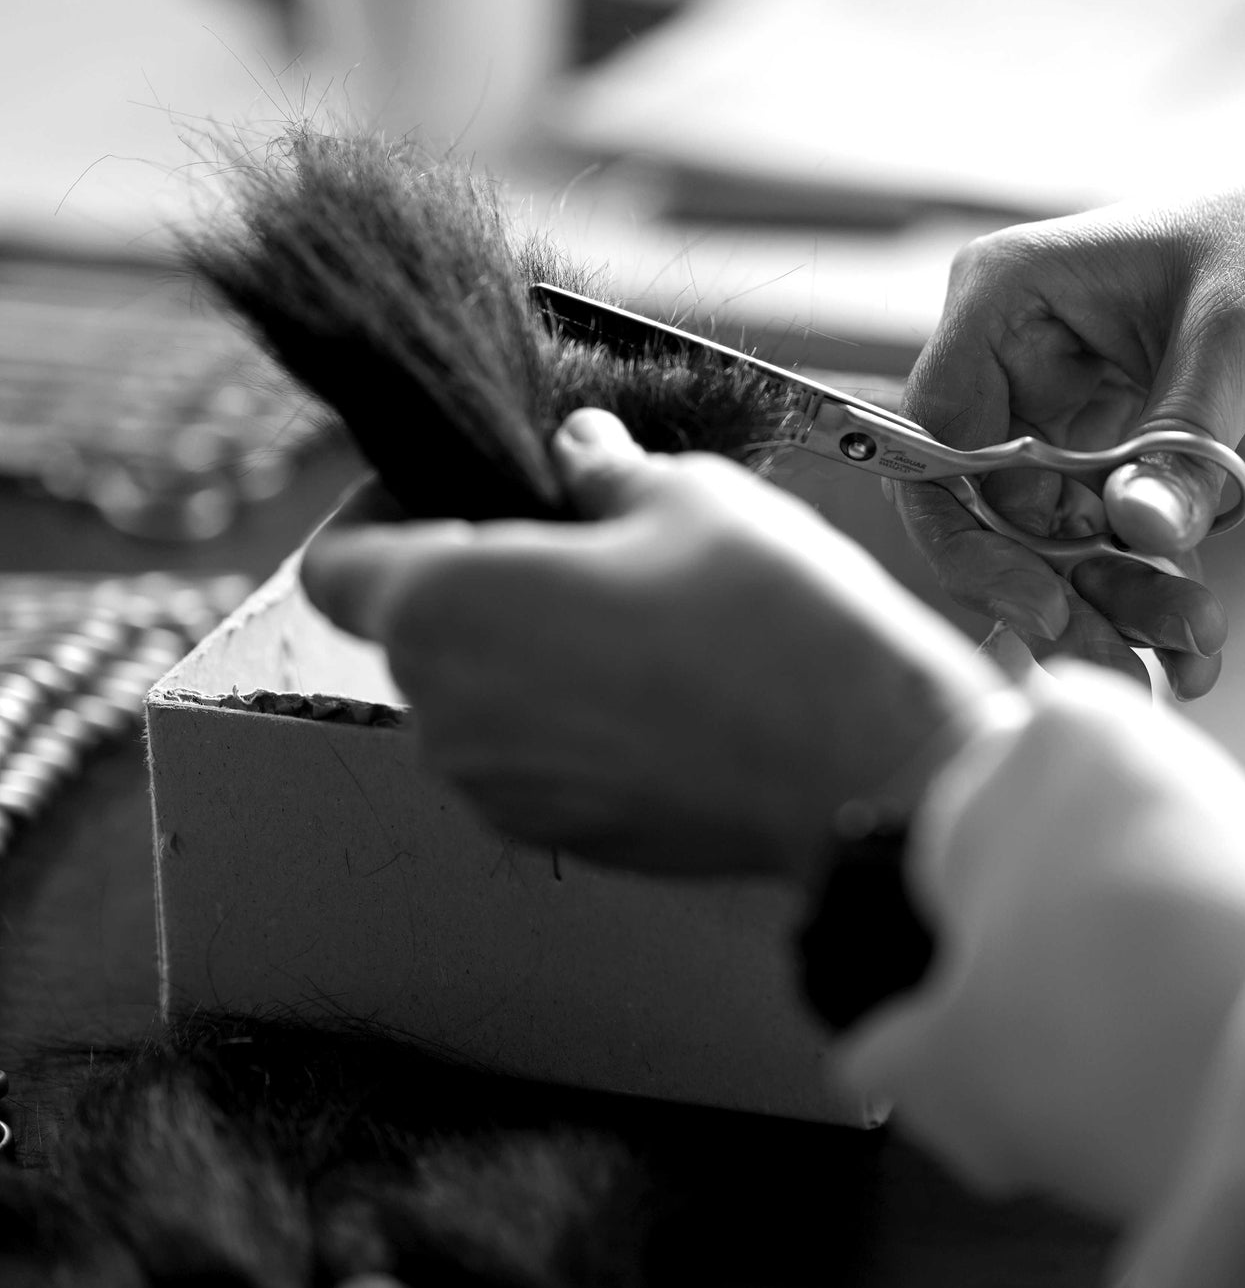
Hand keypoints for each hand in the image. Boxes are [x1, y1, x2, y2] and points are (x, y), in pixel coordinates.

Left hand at [301, 410, 1004, 881]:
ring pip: (471, 695)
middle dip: (472, 573)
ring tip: (628, 611)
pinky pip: (525, 755)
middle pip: (414, 629)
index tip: (443, 486)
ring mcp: (501, 793)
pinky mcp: (561, 834)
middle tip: (568, 535)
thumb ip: (602, 472)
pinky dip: (561, 711)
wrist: (867, 772)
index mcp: (452, 611)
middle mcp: (448, 718)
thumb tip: (576, 453)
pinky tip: (655, 682)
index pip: (335, 566)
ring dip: (520, 644)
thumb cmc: (773, 626)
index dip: (372, 514)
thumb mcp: (691, 500)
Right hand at [900, 126, 1244, 697]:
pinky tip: (1195, 655)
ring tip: (1192, 646)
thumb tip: (1135, 532)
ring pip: (1052, 544)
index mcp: (1006, 302)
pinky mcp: (1117, 463)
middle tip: (1114, 660)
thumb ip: (1180, 438)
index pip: (936, 438)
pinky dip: (1150, 602)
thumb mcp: (1239, 334)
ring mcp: (1065, 419)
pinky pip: (1111, 549)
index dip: (971, 534)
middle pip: (989, 509)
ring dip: (1115, 607)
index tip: (1045, 606)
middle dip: (1054, 590)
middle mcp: (1018, 364)